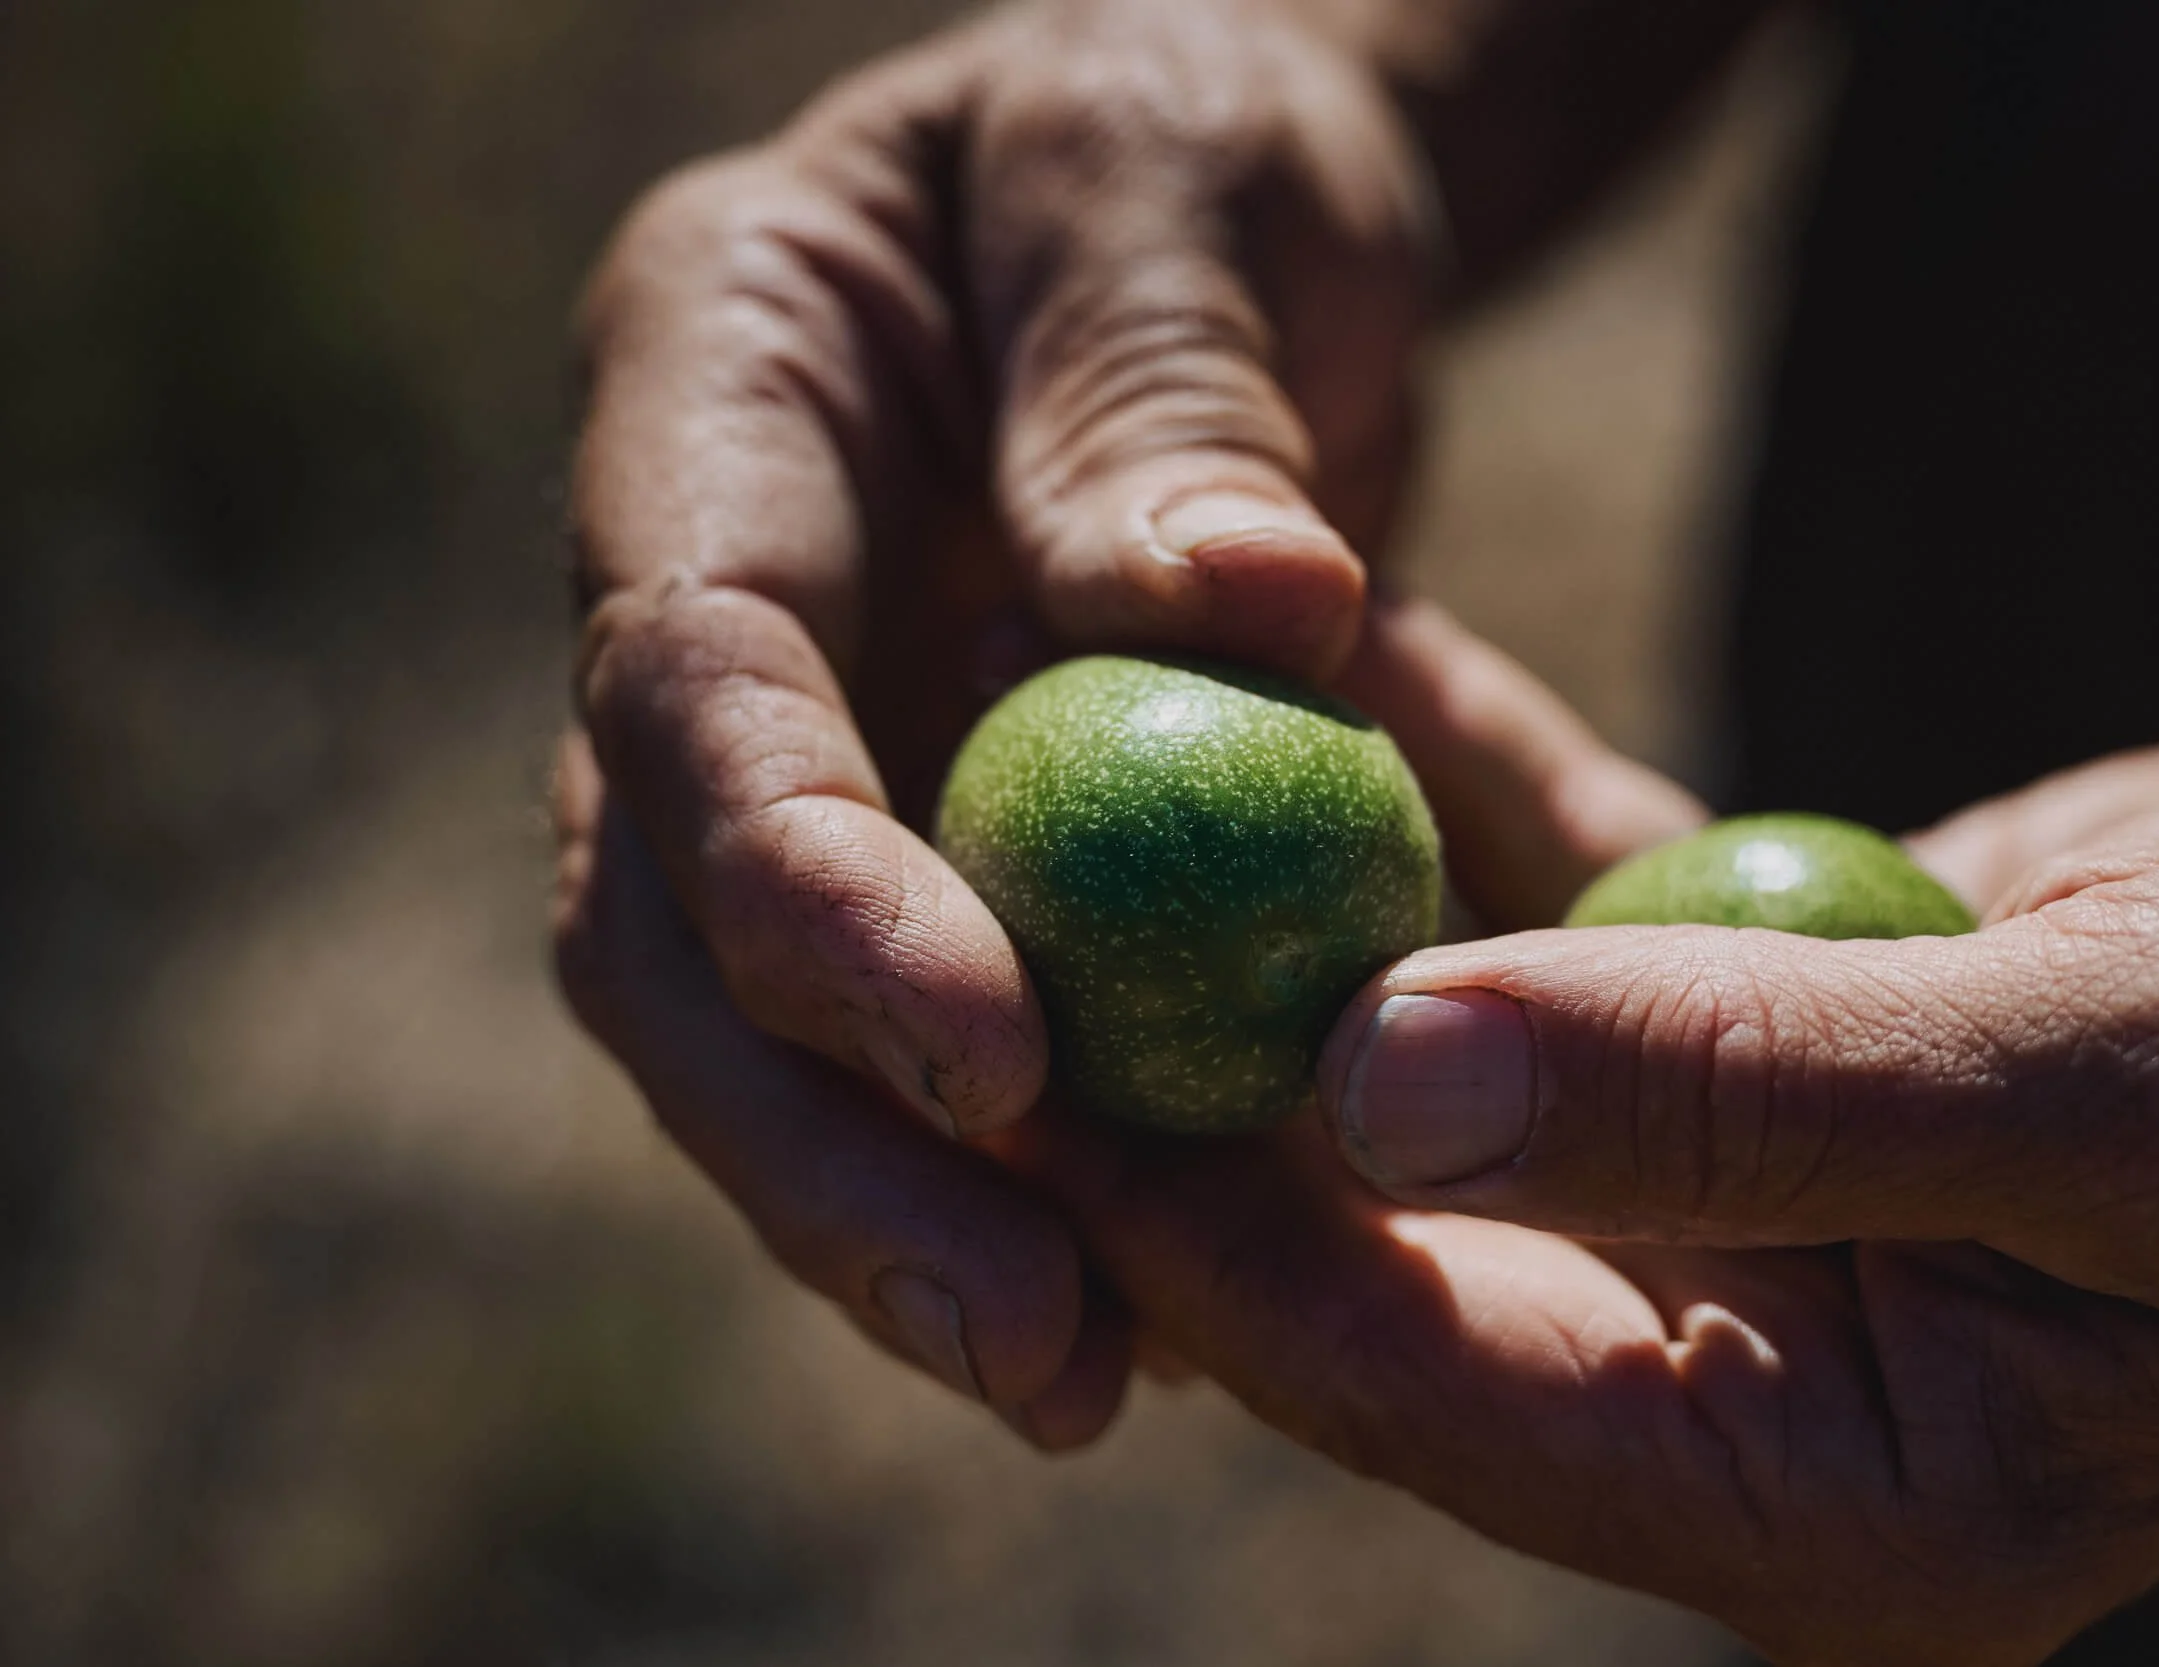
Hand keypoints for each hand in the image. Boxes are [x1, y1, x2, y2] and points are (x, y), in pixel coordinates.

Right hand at [554, 0, 1434, 1442]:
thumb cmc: (1190, 128)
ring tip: (1097, 1384)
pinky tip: (1208, 1295)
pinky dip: (1083, 1170)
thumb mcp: (1190, 174)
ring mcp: (828, 743)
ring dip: (934, 1222)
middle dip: (829, 1151)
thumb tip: (1253, 618)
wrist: (1228, 201)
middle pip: (681, 929)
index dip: (804, 883)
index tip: (992, 1051)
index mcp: (716, 394)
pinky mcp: (958, 846)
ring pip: (801, 1033)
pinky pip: (986, 1032)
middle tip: (1033, 1342)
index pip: (693, 673)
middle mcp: (726, 605)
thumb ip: (1176, 378)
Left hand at [1036, 734, 2158, 1662]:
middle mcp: (1748, 1372)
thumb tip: (1379, 1083)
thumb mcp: (2118, 1081)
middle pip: (1396, 1245)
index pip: (1439, 1390)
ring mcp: (1736, 1212)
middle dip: (1204, 1087)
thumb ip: (1756, 1096)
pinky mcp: (1751, 1048)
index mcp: (1831, 1493)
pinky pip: (1563, 923)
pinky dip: (1470, 798)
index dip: (1222, 1242)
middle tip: (1002, 909)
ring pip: (1452, 1070)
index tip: (1027, 1082)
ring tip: (1119, 744)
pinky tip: (1345, 664)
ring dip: (1311, 909)